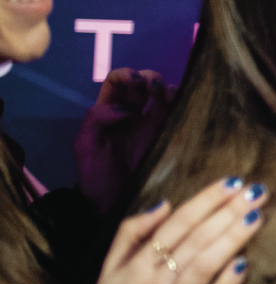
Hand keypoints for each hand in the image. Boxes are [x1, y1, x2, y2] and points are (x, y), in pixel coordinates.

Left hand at [73, 68, 174, 216]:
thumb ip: (97, 119)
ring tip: (164, 94)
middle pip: (145, 83)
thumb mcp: (85, 147)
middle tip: (150, 87)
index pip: (118, 82)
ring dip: (167, 88)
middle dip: (149, 78)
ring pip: (166, 95)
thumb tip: (124, 107)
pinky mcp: (172, 137)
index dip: (126, 75)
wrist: (114, 208)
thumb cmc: (96, 180)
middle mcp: (134, 116)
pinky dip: (183, 102)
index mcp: (110, 113)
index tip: (133, 82)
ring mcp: (155, 126)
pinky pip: (181, 114)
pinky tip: (180, 104)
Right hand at [77, 177, 266, 283]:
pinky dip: (228, 282)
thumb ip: (130, 233)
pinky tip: (246, 262)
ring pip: (205, 265)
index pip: (177, 223)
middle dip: (228, 212)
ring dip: (233, 239)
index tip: (232, 182)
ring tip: (257, 216)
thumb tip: (163, 204)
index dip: (205, 201)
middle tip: (256, 191)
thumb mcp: (108, 270)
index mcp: (138, 265)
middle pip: (196, 240)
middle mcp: (156, 282)